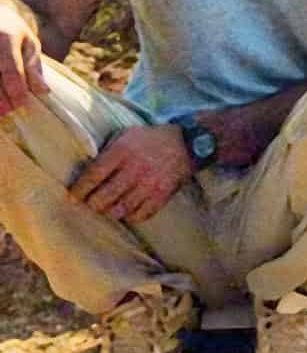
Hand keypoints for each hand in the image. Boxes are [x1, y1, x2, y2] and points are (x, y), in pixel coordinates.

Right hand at [0, 0, 48, 117]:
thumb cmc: (9, 30)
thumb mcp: (27, 41)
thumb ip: (33, 66)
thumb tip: (43, 91)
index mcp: (5, 39)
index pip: (10, 68)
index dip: (16, 88)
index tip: (22, 104)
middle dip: (0, 97)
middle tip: (9, 111)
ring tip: (0, 112)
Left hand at [69, 125, 192, 224]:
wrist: (188, 142)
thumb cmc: (150, 139)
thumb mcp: (125, 136)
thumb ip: (106, 152)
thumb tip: (84, 173)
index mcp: (122, 151)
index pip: (92, 176)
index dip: (79, 190)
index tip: (72, 197)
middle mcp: (135, 168)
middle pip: (102, 198)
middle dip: (92, 204)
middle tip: (89, 204)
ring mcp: (149, 184)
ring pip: (119, 210)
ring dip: (109, 211)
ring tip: (107, 208)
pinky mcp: (162, 195)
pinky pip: (140, 215)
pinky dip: (130, 216)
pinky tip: (127, 210)